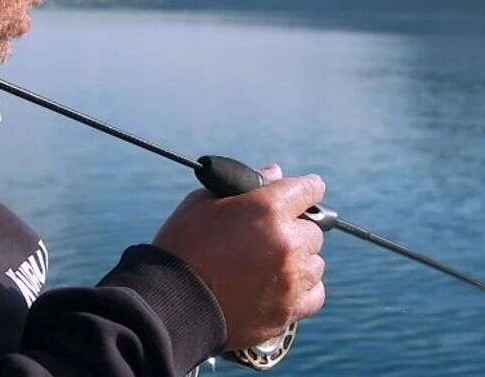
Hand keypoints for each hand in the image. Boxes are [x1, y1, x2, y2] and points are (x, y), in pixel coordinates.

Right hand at [153, 164, 326, 349]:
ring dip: (299, 261)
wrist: (170, 304)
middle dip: (295, 230)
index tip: (308, 191)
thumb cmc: (182, 248)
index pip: (308, 189)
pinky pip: (314, 294)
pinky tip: (283, 287)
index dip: (307, 188)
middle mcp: (286, 243)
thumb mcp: (203, 203)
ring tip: (271, 265)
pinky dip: (302, 289)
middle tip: (271, 237)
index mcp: (267, 209)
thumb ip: (243, 185)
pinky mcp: (288, 311)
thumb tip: (273, 173)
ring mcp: (290, 280)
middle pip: (313, 231)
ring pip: (314, 263)